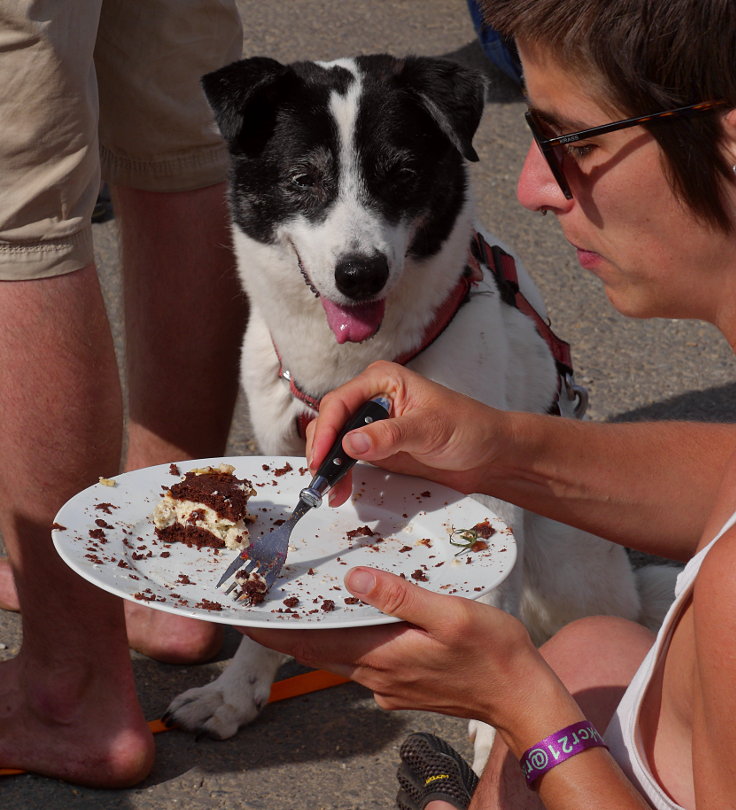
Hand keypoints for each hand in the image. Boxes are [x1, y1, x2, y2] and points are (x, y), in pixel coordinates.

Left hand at [243, 565, 548, 730]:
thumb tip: (355, 578)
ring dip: (316, 635)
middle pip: (318, 651)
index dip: (274, 633)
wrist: (522, 698)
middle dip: (289, 630)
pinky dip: (346, 642)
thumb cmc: (494, 653)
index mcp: (382, 655)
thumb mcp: (451, 613)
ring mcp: (388, 685)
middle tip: (267, 603)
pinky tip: (355, 621)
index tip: (243, 619)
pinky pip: (361, 662)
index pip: (311, 644)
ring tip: (303, 606)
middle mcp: (376, 676)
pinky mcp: (401, 687)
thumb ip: (400, 596)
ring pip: (338, 657)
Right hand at [306, 361, 507, 506]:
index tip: (321, 456)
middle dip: (323, 450)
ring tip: (331, 491)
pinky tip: (342, 490)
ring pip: (336, 442)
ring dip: (329, 466)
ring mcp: (373, 425)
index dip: (327, 429)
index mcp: (383, 381)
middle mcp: (373, 399)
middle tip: (322, 478)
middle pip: (332, 421)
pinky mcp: (378, 448)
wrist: (489, 455)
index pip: (340, 401)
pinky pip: (349, 459)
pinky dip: (342, 475)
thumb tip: (351, 442)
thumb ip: (390, 435)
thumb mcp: (429, 429)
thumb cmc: (469, 427)